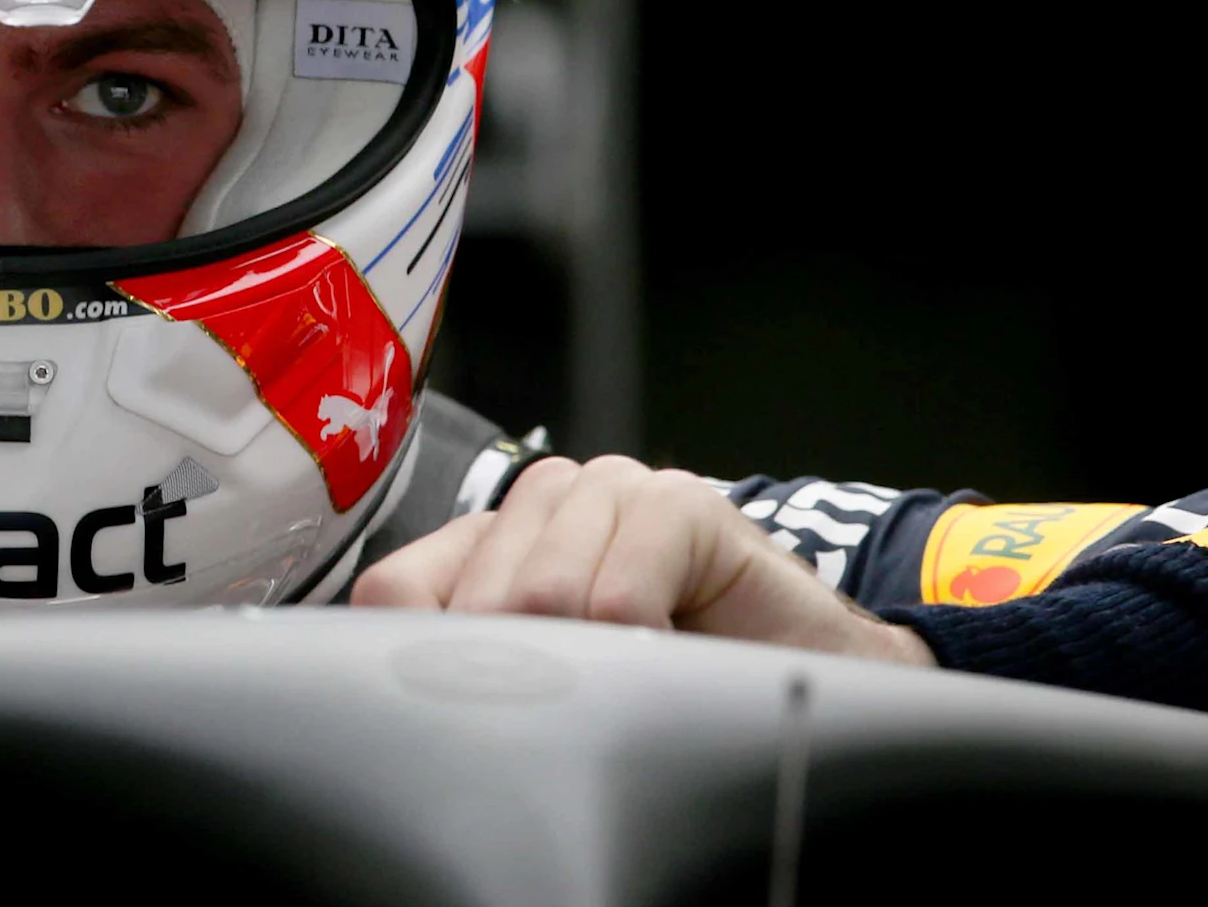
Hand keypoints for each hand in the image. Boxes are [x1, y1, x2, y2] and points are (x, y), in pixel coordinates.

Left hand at [351, 455, 935, 667]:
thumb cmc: (679, 676)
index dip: (423, 657)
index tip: (469, 718)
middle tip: (586, 709)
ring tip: (641, 685)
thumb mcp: (565, 676)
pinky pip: (622, 591)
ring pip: (545, 595)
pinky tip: (675, 657)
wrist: (811, 668)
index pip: (396, 591)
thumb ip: (488, 661)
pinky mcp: (679, 501)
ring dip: (598, 665)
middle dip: (527, 672)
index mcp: (493, 544)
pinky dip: (646, 645)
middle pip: (477, 601)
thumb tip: (405, 701)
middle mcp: (541, 505)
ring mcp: (610, 489)